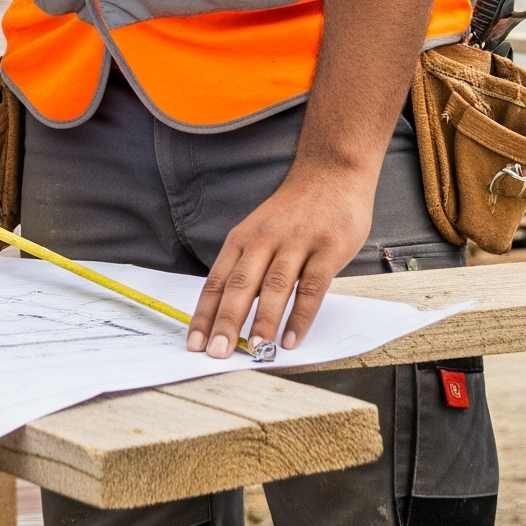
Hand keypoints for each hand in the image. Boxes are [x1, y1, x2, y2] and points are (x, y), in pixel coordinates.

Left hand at [187, 157, 375, 357]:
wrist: (331, 173)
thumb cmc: (293, 211)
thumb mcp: (260, 230)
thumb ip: (248, 267)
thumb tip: (228, 315)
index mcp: (243, 238)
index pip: (217, 281)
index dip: (204, 314)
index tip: (193, 343)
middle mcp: (266, 239)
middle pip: (241, 284)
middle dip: (227, 321)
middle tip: (217, 353)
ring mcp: (297, 242)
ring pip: (275, 286)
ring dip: (263, 321)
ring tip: (256, 351)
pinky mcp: (328, 248)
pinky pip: (312, 286)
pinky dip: (301, 315)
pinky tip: (291, 339)